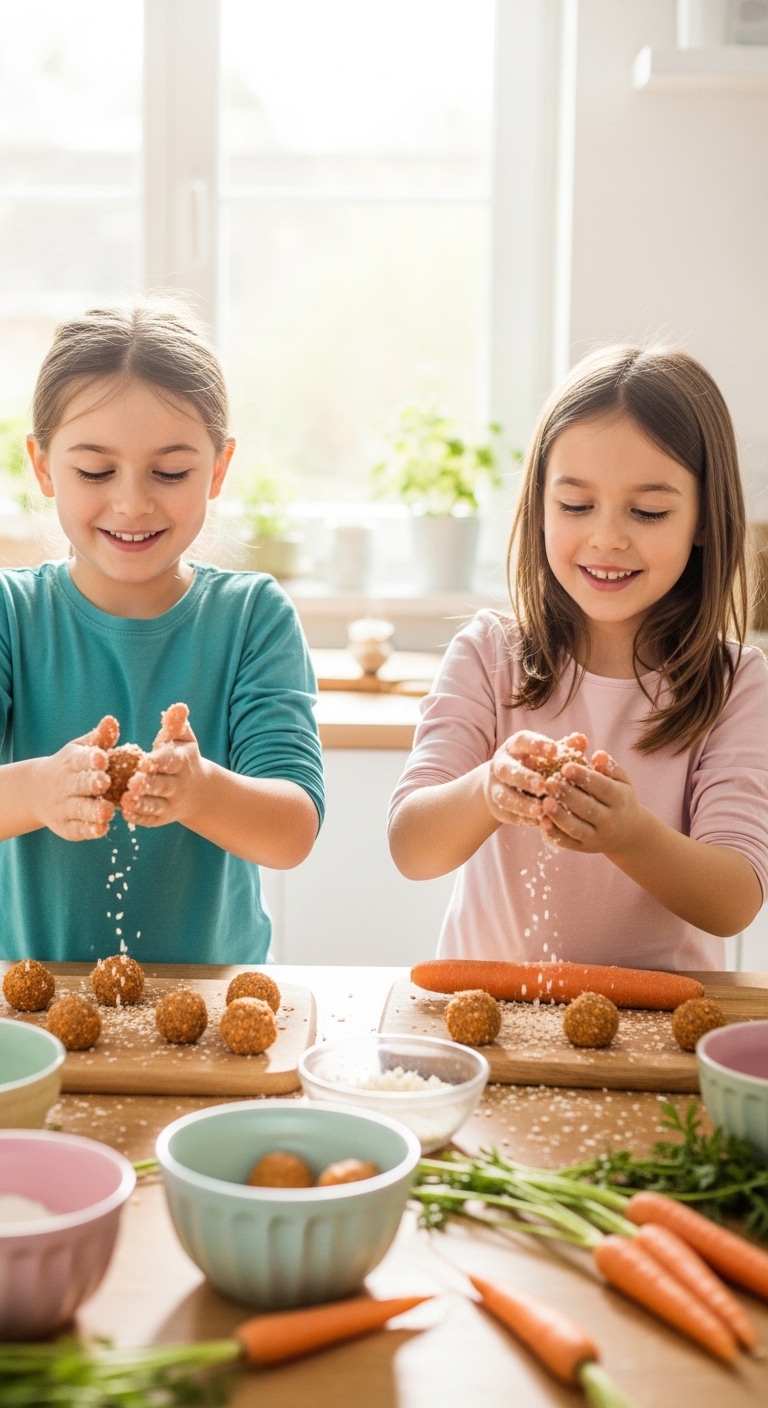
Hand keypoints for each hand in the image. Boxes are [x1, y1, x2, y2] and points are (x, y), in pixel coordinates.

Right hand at [33, 715, 117, 840]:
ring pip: (78, 809)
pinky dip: (89, 830)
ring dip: (93, 810)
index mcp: (70, 763)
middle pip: (77, 785)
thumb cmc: (72, 767)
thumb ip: (99, 738)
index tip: (102, 757)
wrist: (38, 792)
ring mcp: (63, 807)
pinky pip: (77, 829)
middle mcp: (64, 785)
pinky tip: (102, 829)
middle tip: (105, 782)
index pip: (79, 759)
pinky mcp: (66, 827)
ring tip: (108, 811)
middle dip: (91, 783)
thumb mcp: (81, 749)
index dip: (90, 758)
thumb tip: (111, 720)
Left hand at [121, 703, 204, 828]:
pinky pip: (151, 820)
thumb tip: (179, 707)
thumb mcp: (183, 739)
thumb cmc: (183, 757)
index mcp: (183, 763)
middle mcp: (179, 785)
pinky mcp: (163, 818)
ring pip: (156, 805)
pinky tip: (125, 813)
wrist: (199, 791)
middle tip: (132, 783)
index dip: (158, 762)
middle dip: (148, 785)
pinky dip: (139, 818)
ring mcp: (171, 804)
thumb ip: (177, 724)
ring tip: (125, 801)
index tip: (144, 761)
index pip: (171, 762)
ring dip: (141, 804)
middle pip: (163, 786)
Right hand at [483, 730, 580, 827]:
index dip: (536, 745)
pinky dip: (524, 819)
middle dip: (524, 777)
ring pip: (504, 796)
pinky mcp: (498, 809)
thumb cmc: (535, 766)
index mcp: (513, 747)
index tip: (554, 750)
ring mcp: (496, 789)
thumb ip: (564, 748)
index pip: (521, 741)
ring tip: (541, 809)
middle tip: (542, 785)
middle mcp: (500, 766)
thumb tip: (582, 739)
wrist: (506, 787)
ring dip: (522, 804)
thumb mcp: (547, 755)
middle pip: (507, 770)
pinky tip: (541, 822)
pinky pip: (509, 815)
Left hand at [539, 750, 644, 853]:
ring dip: (559, 817)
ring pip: (577, 828)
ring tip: (544, 802)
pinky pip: (568, 843)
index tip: (565, 766)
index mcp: (620, 800)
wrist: (628, 834)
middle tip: (549, 781)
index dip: (584, 777)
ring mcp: (597, 837)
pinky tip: (541, 821)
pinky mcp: (584, 848)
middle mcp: (610, 821)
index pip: (602, 788)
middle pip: (588, 808)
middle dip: (568, 795)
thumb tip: (598, 754)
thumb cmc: (619, 798)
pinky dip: (554, 834)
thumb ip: (610, 767)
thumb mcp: (621, 781)